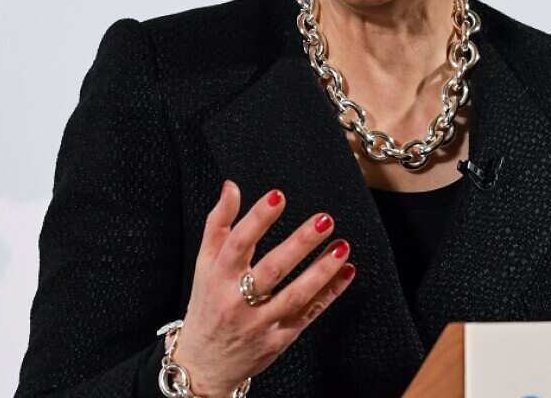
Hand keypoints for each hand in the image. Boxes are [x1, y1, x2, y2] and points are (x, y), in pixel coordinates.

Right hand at [170, 179, 355, 395]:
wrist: (204, 362)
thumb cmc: (207, 304)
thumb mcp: (204, 263)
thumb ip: (218, 224)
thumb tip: (232, 187)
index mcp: (218, 276)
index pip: (237, 242)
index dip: (257, 218)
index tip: (278, 196)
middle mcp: (238, 300)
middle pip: (272, 269)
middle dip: (299, 243)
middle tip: (324, 220)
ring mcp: (260, 322)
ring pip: (295, 295)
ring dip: (321, 271)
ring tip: (342, 247)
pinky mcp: (279, 339)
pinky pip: (308, 313)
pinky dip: (329, 293)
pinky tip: (346, 272)